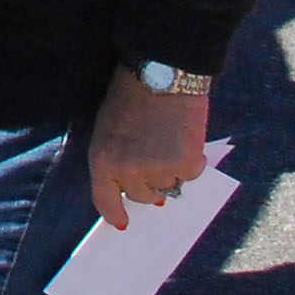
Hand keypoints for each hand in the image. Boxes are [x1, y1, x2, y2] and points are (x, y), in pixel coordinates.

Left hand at [87, 65, 209, 230]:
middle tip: (154, 153)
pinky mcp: (185, 164)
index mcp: (103, 160)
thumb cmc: (131, 94)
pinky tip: (184, 134)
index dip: (115, 213)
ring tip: (167, 136)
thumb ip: (118, 160)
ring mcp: (158, 170)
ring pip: (168, 186)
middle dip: (148, 181)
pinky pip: (191, 173)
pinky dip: (191, 159)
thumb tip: (145, 192)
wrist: (162, 71)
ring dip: (171, 169)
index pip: (105, 200)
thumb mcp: (109, 128)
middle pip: (142, 195)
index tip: (122, 223)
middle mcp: (128, 171)